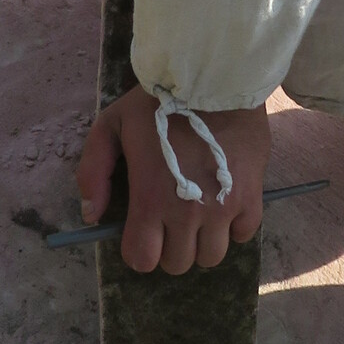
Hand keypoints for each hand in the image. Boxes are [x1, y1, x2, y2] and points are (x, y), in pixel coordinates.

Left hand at [76, 86, 269, 274]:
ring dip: (202, 241)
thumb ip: (94, 170)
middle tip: (170, 220)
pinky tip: (224, 203)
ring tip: (199, 215)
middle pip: (178, 264)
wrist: (215, 80)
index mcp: (150, 199)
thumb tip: (92, 215)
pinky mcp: (251, 198)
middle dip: (170, 247)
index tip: (143, 232)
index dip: (140, 250)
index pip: (142, 260)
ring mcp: (221, 209)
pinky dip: (233, 227)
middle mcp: (186, 213)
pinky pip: (243, 235)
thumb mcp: (112, 124)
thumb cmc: (159, 102)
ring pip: (211, 257)